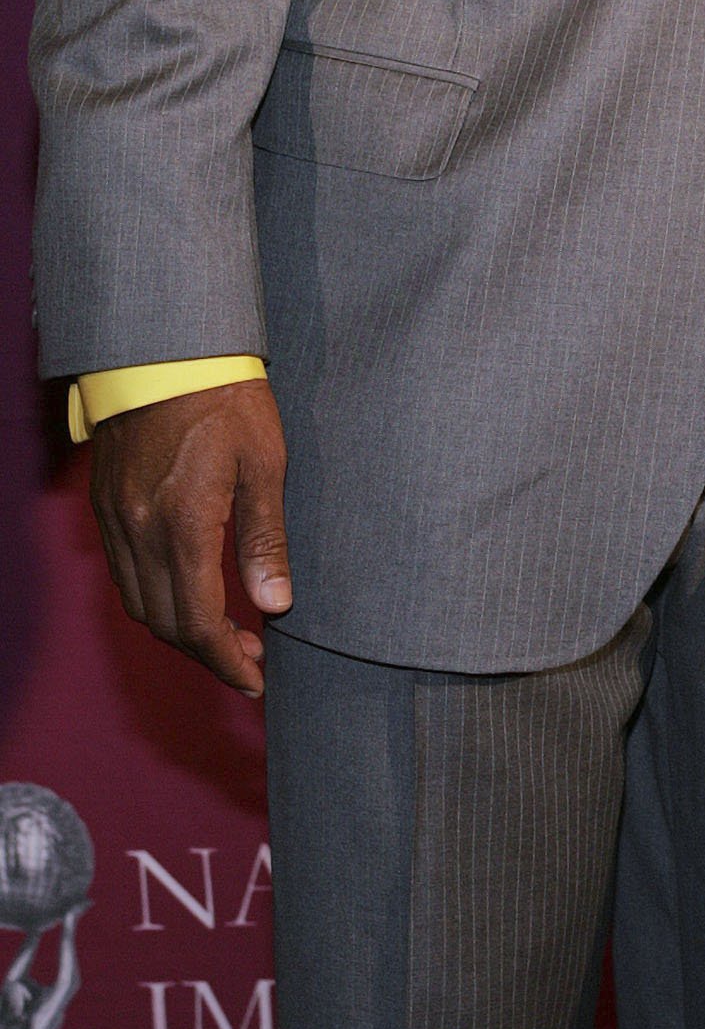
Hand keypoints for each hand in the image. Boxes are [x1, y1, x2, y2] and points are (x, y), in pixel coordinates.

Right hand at [90, 382, 290, 697]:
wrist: (166, 350)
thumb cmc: (226, 399)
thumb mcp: (265, 464)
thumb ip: (265, 539)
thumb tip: (275, 604)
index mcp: (183, 525)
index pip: (199, 622)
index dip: (227, 661)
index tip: (255, 678)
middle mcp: (140, 531)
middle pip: (166, 623)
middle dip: (208, 654)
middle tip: (250, 660)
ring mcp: (116, 520)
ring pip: (139, 603)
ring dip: (180, 630)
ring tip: (226, 633)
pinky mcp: (106, 505)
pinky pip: (124, 574)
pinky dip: (155, 598)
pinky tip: (189, 592)